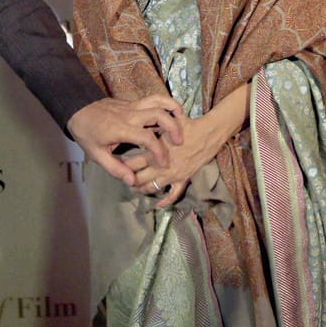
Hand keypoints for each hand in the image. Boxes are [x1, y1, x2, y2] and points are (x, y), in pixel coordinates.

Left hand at [67, 93, 183, 185]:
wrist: (77, 109)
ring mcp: (132, 106)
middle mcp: (129, 115)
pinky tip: (172, 113)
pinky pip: (153, 99)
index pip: (146, 138)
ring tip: (181, 124)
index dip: (159, 151)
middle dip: (172, 127)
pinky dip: (166, 103)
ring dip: (172, 111)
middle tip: (179, 142)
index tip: (164, 163)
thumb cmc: (86, 133)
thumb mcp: (96, 155)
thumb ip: (115, 168)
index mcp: (120, 128)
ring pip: (157, 101)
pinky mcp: (133, 102)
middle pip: (158, 114)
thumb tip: (132, 180)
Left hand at [128, 82, 250, 207]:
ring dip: (142, 189)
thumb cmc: (187, 125)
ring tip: (134, 186)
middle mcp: (161, 166)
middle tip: (122, 177)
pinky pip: (173, 195)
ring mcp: (173, 175)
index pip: (131, 163)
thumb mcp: (164, 122)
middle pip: (138, 179)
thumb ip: (148, 129)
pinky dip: (165, 201)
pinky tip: (157, 204)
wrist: (209, 133)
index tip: (116, 164)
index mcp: (153, 151)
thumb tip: (133, 133)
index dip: (121, 165)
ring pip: (152, 188)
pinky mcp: (184, 179)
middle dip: (128, 179)